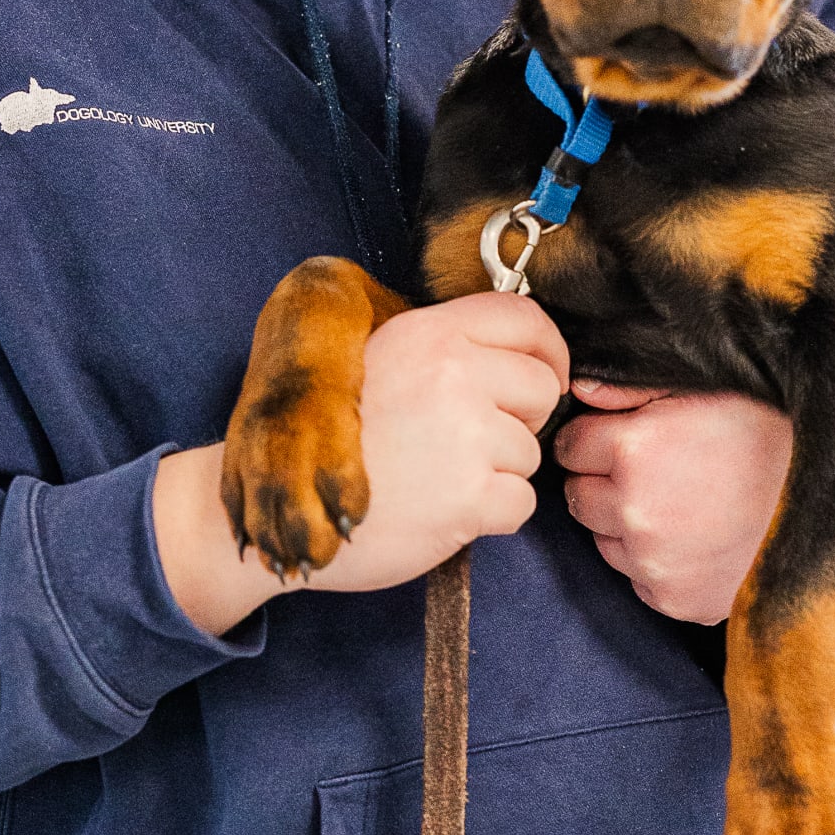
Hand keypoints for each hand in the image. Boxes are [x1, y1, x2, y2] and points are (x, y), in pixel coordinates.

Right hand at [155, 293, 568, 632]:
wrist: (287, 506)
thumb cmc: (330, 439)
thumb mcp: (380, 361)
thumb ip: (442, 349)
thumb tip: (514, 353)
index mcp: (429, 333)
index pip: (525, 319)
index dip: (547, 350)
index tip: (543, 376)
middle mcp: (453, 374)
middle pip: (541, 387)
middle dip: (522, 418)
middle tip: (476, 440)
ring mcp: (464, 436)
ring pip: (530, 452)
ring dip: (499, 472)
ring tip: (441, 477)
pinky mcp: (468, 497)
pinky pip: (520, 504)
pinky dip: (493, 515)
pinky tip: (446, 511)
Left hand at [556, 383, 790, 623]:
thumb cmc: (773, 434)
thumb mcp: (703, 388)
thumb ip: (630, 387)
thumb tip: (578, 389)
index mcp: (634, 450)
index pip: (570, 446)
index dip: (595, 438)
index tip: (623, 437)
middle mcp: (634, 512)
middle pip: (579, 496)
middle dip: (604, 481)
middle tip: (654, 470)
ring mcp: (654, 564)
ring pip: (604, 540)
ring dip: (626, 523)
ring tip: (681, 504)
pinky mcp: (677, 601)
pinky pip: (639, 579)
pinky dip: (656, 562)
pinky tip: (696, 538)